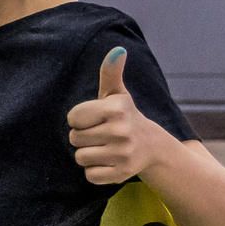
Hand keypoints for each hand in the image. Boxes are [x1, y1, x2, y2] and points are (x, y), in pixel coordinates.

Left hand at [69, 46, 168, 185]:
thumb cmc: (124, 116)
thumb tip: (117, 50)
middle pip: (74, 138)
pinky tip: (109, 161)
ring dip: (88, 154)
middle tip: (102, 133)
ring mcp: (123, 154)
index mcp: (116, 109)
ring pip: (80, 157)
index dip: (80, 119)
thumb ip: (111, 72)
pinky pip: (90, 174)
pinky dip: (95, 170)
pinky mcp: (122, 173)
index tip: (96, 118)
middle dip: (84, 136)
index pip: (72, 118)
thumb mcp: (116, 94)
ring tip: (105, 147)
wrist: (152, 146)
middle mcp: (121, 131)